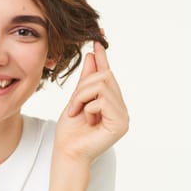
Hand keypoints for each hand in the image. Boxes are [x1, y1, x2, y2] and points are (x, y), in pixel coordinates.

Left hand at [54, 41, 128, 167]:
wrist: (67, 152)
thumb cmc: (70, 131)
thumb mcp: (76, 99)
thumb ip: (86, 80)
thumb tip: (93, 55)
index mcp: (111, 102)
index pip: (107, 74)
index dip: (102, 56)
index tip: (97, 38)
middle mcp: (121, 107)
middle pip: (104, 76)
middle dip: (83, 87)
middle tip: (74, 106)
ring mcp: (123, 116)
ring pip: (101, 85)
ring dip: (82, 97)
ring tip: (78, 113)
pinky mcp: (121, 123)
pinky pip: (101, 99)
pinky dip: (87, 107)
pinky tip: (87, 121)